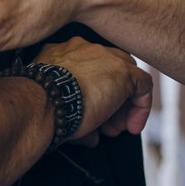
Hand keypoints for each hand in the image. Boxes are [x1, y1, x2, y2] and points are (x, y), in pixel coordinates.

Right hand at [34, 38, 152, 144]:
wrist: (42, 101)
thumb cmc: (41, 105)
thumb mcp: (54, 102)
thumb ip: (73, 111)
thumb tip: (91, 136)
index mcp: (62, 52)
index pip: (88, 67)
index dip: (93, 92)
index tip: (91, 115)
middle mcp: (84, 48)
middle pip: (108, 69)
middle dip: (109, 98)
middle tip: (105, 124)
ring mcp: (105, 56)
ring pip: (126, 76)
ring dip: (122, 105)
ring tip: (115, 130)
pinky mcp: (123, 71)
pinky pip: (143, 85)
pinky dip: (141, 107)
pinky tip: (132, 126)